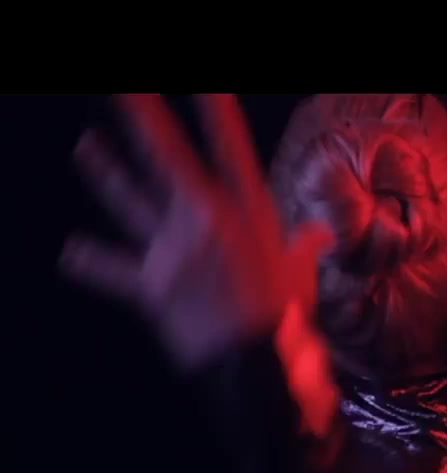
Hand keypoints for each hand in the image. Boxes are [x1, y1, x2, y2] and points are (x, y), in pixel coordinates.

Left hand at [59, 94, 331, 371]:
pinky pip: (116, 272)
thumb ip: (306, 245)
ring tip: (84, 145)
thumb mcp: (301, 273)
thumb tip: (323, 232)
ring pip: (132, 202)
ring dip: (107, 174)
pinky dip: (94, 263)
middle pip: (168, 159)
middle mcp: (207, 220)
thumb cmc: (285, 315)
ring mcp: (174, 250)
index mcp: (247, 213)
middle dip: (144, 120)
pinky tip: (71, 251)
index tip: (208, 84)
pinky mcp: (152, 284)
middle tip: (125, 89)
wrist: (256, 361)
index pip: (231, 150)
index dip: (217, 113)